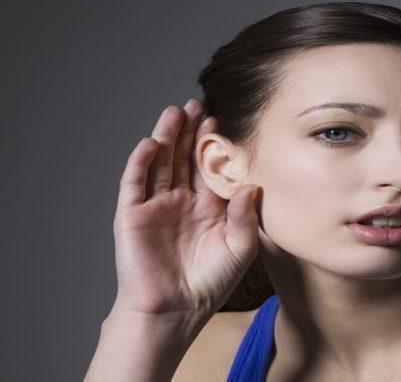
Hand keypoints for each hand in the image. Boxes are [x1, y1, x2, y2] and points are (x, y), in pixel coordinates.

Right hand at [110, 99, 260, 323]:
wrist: (175, 310)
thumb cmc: (210, 282)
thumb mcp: (239, 248)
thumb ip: (246, 217)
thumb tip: (253, 185)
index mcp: (208, 206)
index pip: (210, 167)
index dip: (213, 145)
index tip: (222, 121)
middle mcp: (182, 201)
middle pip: (184, 157)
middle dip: (190, 132)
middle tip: (198, 104)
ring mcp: (156, 205)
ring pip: (160, 163)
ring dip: (166, 137)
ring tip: (175, 112)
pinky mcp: (133, 215)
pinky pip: (135, 184)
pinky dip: (141, 163)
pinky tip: (151, 143)